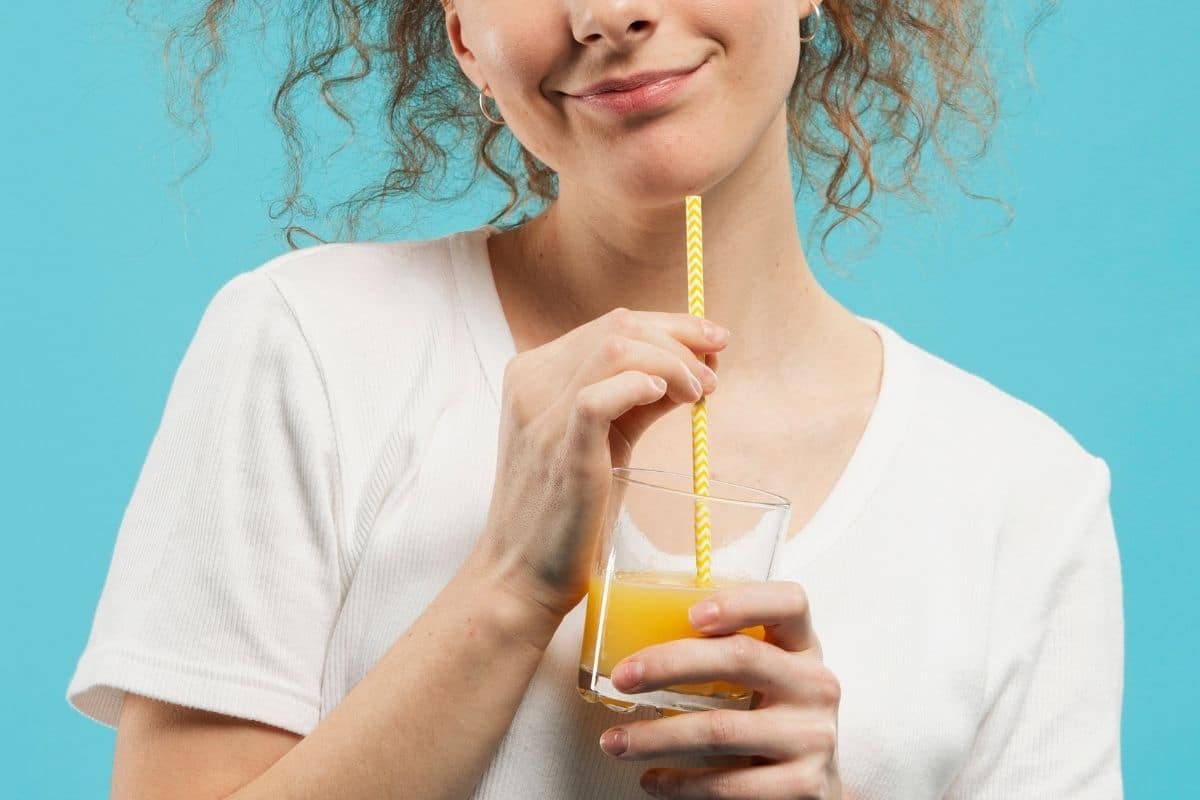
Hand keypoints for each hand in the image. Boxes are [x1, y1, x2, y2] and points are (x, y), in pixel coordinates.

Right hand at [473, 308, 728, 621]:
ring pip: (615, 348)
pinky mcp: (559, 449)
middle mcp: (531, 383)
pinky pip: (598, 395)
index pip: (612, 323)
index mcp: (534, 373)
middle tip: (716, 369)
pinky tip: (667, 398)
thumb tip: (697, 368)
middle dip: (681, 338)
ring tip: (700, 393)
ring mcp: (541, 414)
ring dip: (673, 362)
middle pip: (619, 326)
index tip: (714, 341)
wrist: (520, 575)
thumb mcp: (602, 442)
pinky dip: (639, 385)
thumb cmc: (566, 513)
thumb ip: (638, 400)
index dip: (672, 325)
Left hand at [598, 581, 843, 798]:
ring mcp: (813, 738)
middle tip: (622, 677)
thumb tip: (639, 646)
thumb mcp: (768, 678)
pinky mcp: (802, 786)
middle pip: (740, 658)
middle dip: (668, 665)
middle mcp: (816, 686)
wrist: (815, 789)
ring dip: (656, 737)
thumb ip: (729, 654)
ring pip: (720, 730)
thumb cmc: (774, 719)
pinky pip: (726, 784)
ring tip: (615, 741)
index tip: (691, 614)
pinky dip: (679, 783)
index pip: (789, 602)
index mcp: (804, 648)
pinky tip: (652, 779)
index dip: (742, 602)